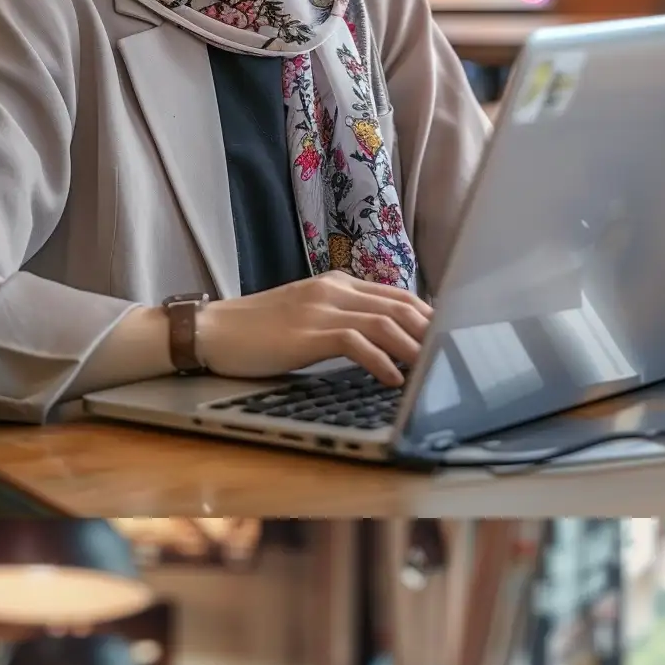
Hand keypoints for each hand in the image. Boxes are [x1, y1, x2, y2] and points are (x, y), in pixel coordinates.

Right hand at [195, 275, 432, 387]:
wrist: (211, 331)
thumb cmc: (259, 331)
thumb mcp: (309, 318)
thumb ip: (345, 320)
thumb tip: (387, 342)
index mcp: (338, 284)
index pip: (400, 296)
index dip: (431, 318)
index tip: (451, 340)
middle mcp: (334, 290)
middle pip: (401, 306)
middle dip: (433, 334)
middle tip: (453, 358)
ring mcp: (321, 309)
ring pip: (385, 323)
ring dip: (415, 349)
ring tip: (432, 371)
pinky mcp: (307, 333)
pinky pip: (357, 343)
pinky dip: (382, 363)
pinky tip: (394, 380)